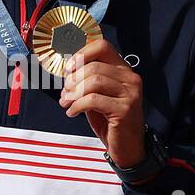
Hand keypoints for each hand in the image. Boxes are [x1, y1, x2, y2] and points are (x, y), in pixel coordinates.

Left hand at [59, 39, 145, 166]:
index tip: (68, 70)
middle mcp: (130, 78)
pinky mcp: (125, 109)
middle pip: (94, 66)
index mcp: (123, 70)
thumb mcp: (98, 95)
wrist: (128, 147)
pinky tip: (72, 112)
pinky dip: (77, 105)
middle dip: (73, 80)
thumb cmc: (110, 120)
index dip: (81, 54)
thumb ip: (87, 80)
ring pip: (93, 81)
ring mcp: (130, 93)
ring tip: (66, 102)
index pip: (102, 46)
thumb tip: (67, 72)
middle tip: (64, 93)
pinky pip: (93, 100)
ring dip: (73, 93)